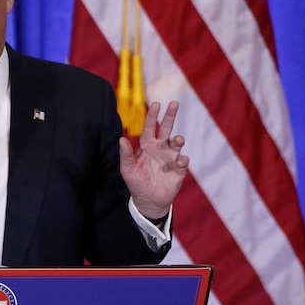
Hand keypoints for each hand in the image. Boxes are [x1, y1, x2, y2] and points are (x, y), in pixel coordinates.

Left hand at [119, 101, 188, 218]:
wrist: (149, 201)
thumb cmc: (136, 183)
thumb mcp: (127, 169)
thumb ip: (126, 155)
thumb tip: (121, 139)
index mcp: (147, 146)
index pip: (150, 128)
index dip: (152, 116)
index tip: (156, 104)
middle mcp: (160, 148)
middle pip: (167, 129)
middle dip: (170, 116)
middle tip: (174, 103)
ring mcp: (171, 158)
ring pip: (177, 143)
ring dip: (178, 139)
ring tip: (176, 140)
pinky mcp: (179, 169)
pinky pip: (183, 161)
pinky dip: (183, 159)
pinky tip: (180, 161)